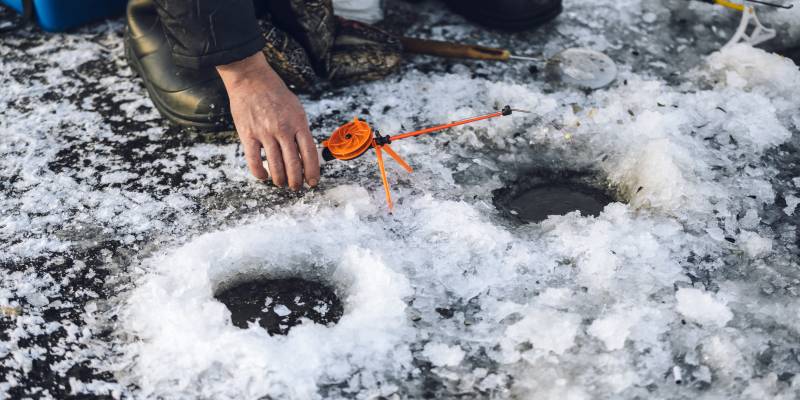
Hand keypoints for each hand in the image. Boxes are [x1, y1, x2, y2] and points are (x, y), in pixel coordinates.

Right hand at [216, 53, 319, 189]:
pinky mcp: (248, 135)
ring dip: (279, 180)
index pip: (309, 154)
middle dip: (296, 181)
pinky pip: (254, 161)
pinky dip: (260, 173)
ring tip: (281, 184)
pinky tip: (263, 176)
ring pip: (275, 166)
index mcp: (298, 123)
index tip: (312, 183)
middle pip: (293, 164)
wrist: (251, 79)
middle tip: (296, 187)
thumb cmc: (276, 94)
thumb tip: (305, 154)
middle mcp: (283, 130)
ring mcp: (265, 133)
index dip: (312, 172)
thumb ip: (301, 130)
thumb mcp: (296, 109)